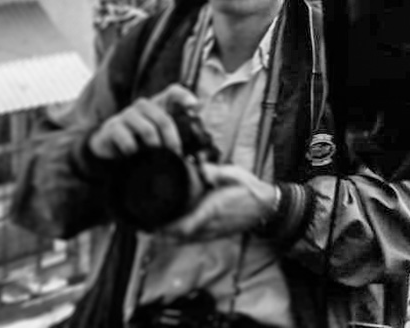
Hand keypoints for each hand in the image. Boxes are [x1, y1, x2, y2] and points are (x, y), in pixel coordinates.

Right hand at [88, 84, 198, 159]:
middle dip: (172, 139)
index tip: (195, 106)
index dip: (184, 96)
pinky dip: (132, 149)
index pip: (172, 92)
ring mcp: (127, 115)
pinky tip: (131, 154)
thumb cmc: (141, 138)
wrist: (109, 145)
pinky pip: (126, 138)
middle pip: (163, 118)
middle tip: (175, 154)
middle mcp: (143, 106)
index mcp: (157, 105)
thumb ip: (177, 134)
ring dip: (154, 145)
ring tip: (155, 156)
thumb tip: (196, 143)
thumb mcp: (159, 134)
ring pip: (147, 129)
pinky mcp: (112, 128)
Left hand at [160, 164, 277, 240]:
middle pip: (180, 237)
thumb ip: (216, 172)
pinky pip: (193, 240)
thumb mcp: (235, 174)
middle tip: (143, 227)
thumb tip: (199, 168)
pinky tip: (170, 234)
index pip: (186, 226)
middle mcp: (211, 225)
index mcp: (213, 210)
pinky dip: (179, 239)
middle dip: (161, 234)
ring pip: (185, 241)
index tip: (152, 224)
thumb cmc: (251, 190)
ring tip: (151, 230)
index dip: (168, 229)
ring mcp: (213, 233)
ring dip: (168, 238)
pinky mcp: (215, 235)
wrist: (267, 207)